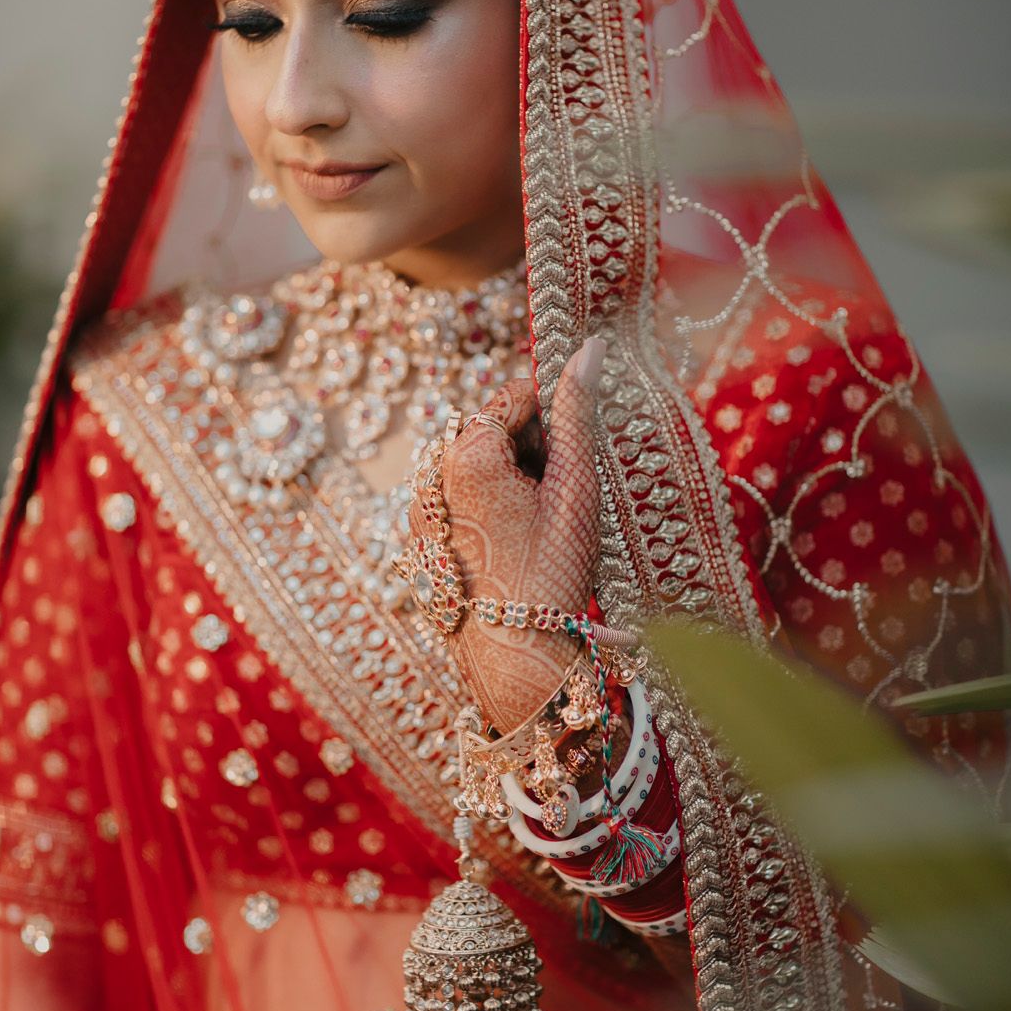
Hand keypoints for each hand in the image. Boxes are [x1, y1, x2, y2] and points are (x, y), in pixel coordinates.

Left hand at [408, 338, 604, 733]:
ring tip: (541, 525)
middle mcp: (430, 477)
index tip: (573, 459)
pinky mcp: (421, 540)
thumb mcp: (576, 489)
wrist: (517, 662)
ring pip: (475, 464)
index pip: (514, 395)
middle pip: (490, 427)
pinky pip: (459, 500)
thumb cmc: (552, 578)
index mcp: (464, 456)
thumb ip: (579, 414)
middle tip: (561, 497)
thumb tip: (590, 348)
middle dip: (530, 449)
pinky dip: (490, 507)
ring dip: (511, 477)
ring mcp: (419, 512)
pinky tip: (516, 544)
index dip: (552, 419)